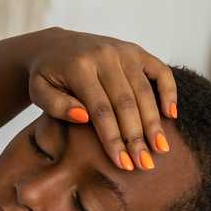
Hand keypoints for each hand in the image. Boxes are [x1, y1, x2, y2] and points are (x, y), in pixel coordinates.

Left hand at [25, 28, 177, 170]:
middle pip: (126, 102)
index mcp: (79, 67)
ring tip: (161, 149)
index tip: (122, 164)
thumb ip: (56, 106)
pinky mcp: (136, 50)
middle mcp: (104, 55)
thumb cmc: (46, 76)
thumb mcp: (39, 91)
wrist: (54, 46)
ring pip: (144, 90)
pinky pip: (160, 70)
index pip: (100, 109)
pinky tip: (171, 115)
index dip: (113, 138)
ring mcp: (123, 51)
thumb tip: (84, 117)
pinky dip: (169, 91)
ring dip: (154, 122)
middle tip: (145, 164)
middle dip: (136, 136)